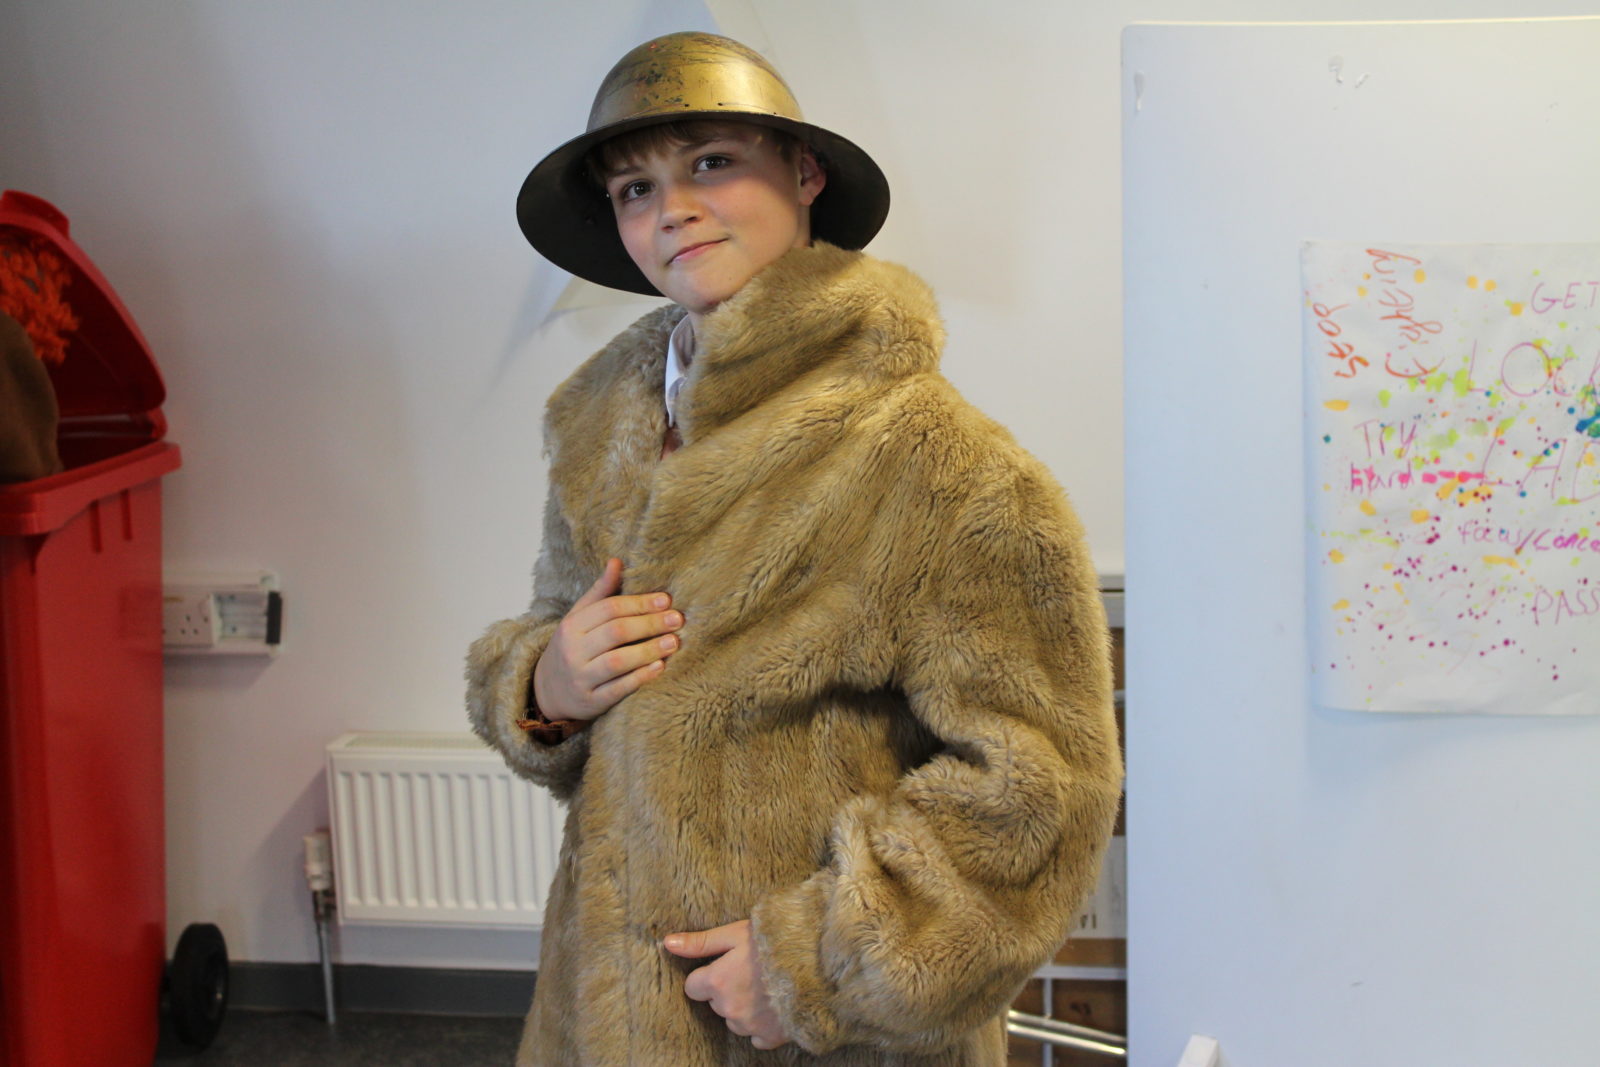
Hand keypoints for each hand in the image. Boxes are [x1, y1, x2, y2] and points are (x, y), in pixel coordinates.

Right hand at [532, 558, 682, 721]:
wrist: (548, 692)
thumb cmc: (573, 648)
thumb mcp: (580, 619)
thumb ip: (600, 593)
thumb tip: (617, 561)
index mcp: (571, 626)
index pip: (609, 609)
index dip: (639, 603)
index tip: (666, 600)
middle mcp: (573, 651)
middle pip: (615, 632)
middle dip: (649, 624)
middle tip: (677, 620)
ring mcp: (580, 678)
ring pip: (617, 662)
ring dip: (648, 650)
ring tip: (674, 642)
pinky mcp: (591, 702)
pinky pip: (618, 690)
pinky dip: (640, 678)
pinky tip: (660, 667)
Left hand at [664, 920, 787, 1050]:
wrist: (817, 960)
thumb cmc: (775, 940)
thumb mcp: (735, 933)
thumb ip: (700, 942)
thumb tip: (667, 943)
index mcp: (716, 982)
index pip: (692, 987)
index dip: (708, 975)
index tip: (725, 965)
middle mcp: (729, 1008)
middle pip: (715, 1003)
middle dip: (727, 990)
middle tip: (750, 971)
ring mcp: (749, 1026)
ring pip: (734, 1020)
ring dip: (744, 1007)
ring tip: (765, 986)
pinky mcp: (770, 1036)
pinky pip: (756, 1037)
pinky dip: (761, 1025)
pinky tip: (774, 1005)